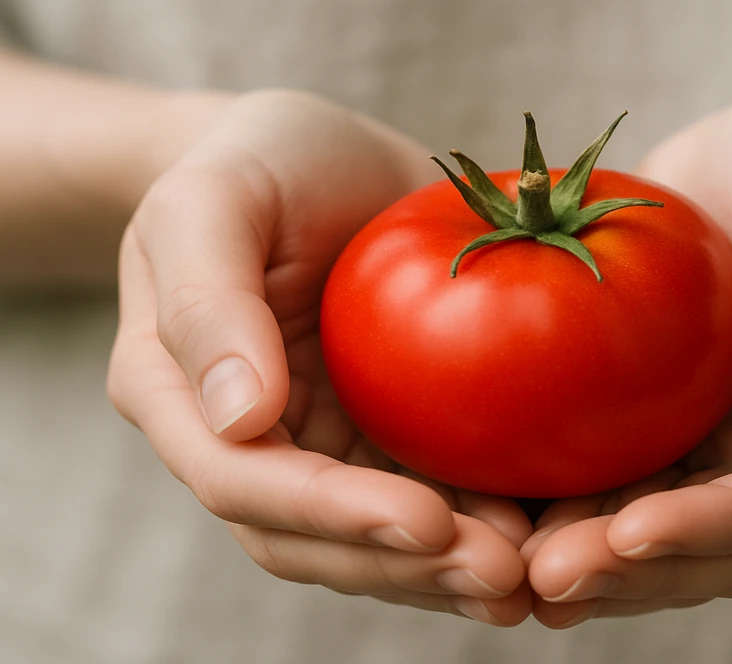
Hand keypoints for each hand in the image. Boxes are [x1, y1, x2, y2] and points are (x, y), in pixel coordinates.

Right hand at [107, 90, 531, 625]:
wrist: (318, 157)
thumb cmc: (256, 160)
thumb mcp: (212, 199)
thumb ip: (207, 302)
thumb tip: (241, 421)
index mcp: (180, 398)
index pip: (246, 483)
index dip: (334, 515)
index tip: (426, 522)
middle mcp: (248, 443)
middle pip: (316, 540)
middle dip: (407, 568)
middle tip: (505, 573)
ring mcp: (321, 447)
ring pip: (377, 543)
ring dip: (451, 571)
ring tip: (539, 572)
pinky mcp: (387, 438)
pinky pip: (432, 498)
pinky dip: (483, 525)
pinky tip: (551, 531)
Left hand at [525, 83, 731, 627]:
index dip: (720, 529)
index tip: (630, 532)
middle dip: (644, 571)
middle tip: (547, 577)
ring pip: (678, 534)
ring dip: (602, 565)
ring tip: (518, 575)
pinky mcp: (682, 425)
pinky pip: (632, 484)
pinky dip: (578, 512)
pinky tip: (512, 524)